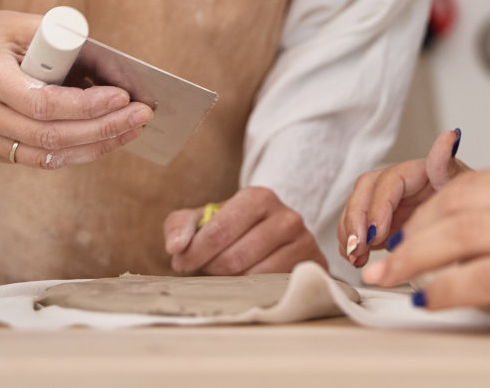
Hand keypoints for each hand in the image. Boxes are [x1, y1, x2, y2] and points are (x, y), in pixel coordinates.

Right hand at [0, 7, 152, 168]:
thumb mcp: (35, 25)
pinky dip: (77, 151)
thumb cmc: (2, 35)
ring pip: (47, 156)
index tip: (123, 97)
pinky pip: (40, 159)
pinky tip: (104, 137)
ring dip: (96, 146)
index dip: (86, 106)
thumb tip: (125, 79)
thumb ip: (78, 49)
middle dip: (103, 128)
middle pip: (49, 135)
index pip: (41, 103)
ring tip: (131, 129)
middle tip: (141, 115)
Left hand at [164, 187, 325, 274]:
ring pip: (255, 277)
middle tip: (205, 270)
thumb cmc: (232, 230)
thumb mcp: (202, 220)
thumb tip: (176, 247)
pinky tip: (246, 284)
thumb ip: (180, 225)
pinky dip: (255, 292)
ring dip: (232, 282)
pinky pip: (275, 289)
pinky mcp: (313, 267)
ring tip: (226, 274)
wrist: (273, 239)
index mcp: (258, 197)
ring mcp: (304, 242)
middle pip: (235, 257)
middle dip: (212, 268)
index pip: (219, 230)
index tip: (181, 263)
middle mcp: (286, 217)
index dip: (195, 251)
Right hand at [338, 127, 476, 267]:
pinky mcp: (385, 225)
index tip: (376, 233)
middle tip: (359, 246)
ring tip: (356, 256)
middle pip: (366, 191)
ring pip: (356, 208)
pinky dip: (352, 243)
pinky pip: (358, 228)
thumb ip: (449, 166)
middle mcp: (401, 185)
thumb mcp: (467, 187)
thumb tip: (449, 137)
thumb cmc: (475, 206)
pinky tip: (357, 258)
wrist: (479, 230)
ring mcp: (391, 204)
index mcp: (419, 172)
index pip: (389, 181)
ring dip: (350, 232)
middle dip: (356, 219)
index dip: (378, 207)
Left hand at [360, 122, 489, 335]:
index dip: (429, 207)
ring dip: (418, 258)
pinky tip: (430, 297)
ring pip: (467, 236)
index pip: (475, 182)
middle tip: (383, 256)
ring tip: (392, 277)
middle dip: (413, 231)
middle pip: (462, 204)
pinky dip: (451, 287)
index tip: (403, 231)